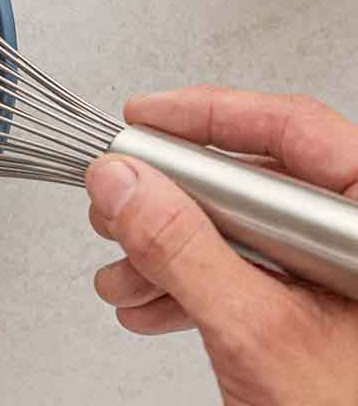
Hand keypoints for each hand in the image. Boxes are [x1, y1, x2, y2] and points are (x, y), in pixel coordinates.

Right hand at [86, 86, 357, 405]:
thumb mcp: (256, 332)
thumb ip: (184, 250)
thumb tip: (122, 182)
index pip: (294, 133)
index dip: (209, 115)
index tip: (142, 118)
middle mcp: (355, 246)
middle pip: (253, 183)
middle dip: (169, 199)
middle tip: (114, 200)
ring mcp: (334, 281)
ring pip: (237, 232)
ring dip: (164, 251)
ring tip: (120, 274)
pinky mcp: (309, 311)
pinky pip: (241, 274)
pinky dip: (186, 285)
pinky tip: (149, 304)